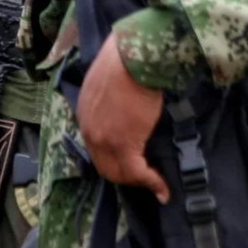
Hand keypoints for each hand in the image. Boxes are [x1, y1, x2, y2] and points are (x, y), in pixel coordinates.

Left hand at [77, 34, 169, 202]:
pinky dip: (151, 183)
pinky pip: (136, 172)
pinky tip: (163, 188)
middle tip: (146, 179)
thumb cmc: (124, 62)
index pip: (96, 148)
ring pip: (119, 173)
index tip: (132, 163)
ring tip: (156, 185)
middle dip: (125, 176)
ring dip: (138, 182)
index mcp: (85, 116)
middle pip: (104, 166)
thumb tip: (128, 106)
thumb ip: (111, 100)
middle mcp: (89, 132)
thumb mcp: (107, 82)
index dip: (114, 159)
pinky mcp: (124, 145)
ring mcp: (104, 140)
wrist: (131, 59)